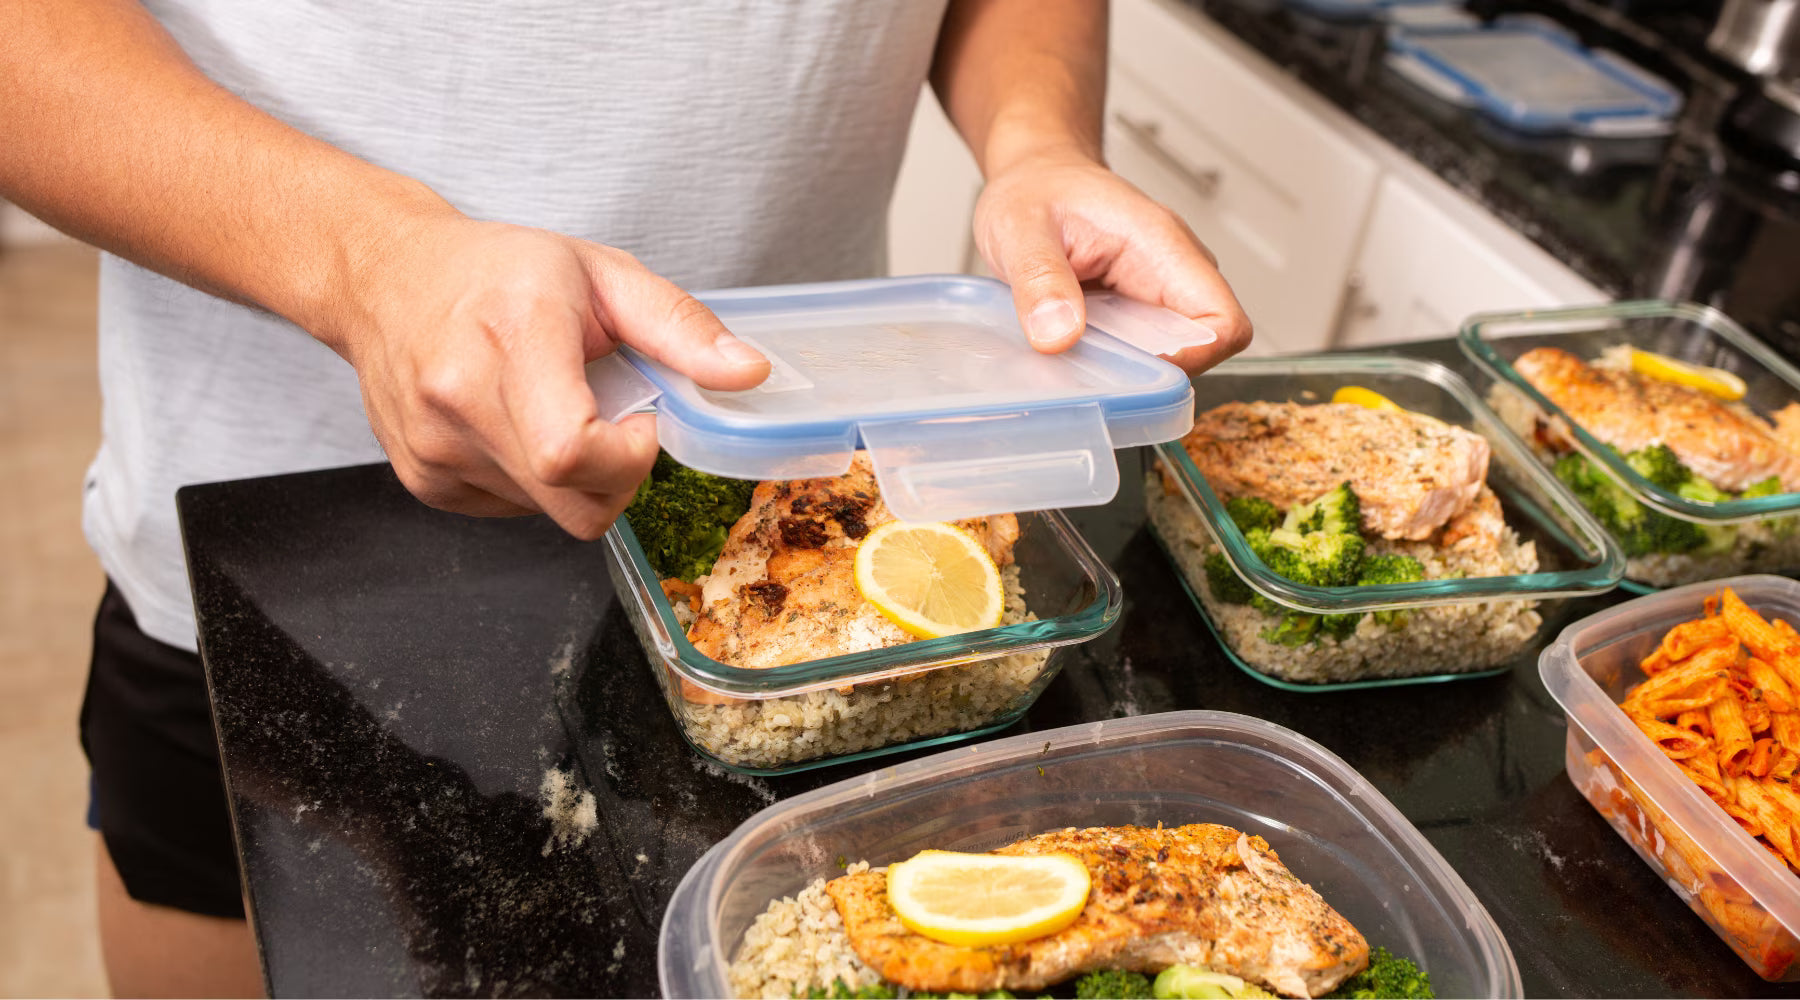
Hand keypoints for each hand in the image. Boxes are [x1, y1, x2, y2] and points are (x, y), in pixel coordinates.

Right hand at [321, 216, 769, 538]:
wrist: (384, 278)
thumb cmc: (497, 271)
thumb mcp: (601, 273)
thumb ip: (680, 327)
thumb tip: (748, 373)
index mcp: (510, 338)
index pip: (572, 452)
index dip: (627, 458)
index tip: (639, 421)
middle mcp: (459, 401)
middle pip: (573, 505)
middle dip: (618, 477)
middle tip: (611, 418)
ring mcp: (435, 450)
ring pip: (549, 514)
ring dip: (576, 477)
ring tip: (554, 407)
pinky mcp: (425, 481)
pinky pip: (515, 511)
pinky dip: (537, 482)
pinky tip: (519, 426)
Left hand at [972, 150, 1251, 372]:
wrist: (1035, 179)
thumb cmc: (1038, 190)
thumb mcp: (1021, 229)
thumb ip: (1040, 281)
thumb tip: (1058, 337)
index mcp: (1161, 246)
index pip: (1223, 322)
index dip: (1193, 359)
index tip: (1139, 373)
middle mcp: (1172, 272)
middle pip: (1200, 349)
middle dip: (1150, 371)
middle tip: (1090, 365)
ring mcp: (1157, 294)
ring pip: (1170, 356)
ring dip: (1127, 368)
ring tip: (1076, 351)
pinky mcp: (1136, 312)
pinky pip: (1141, 353)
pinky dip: (1112, 362)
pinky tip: (1074, 350)